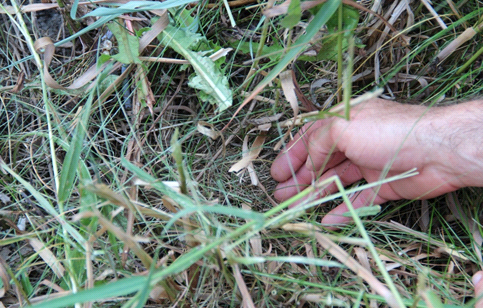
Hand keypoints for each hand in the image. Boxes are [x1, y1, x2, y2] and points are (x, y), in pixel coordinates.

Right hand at [271, 99, 482, 226]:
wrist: (437, 150)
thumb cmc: (387, 131)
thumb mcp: (342, 127)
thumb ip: (317, 143)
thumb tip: (307, 164)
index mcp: (344, 122)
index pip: (310, 138)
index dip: (292, 155)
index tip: (275, 173)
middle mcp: (355, 142)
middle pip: (320, 162)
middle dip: (299, 178)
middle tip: (280, 195)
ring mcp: (368, 164)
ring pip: (335, 182)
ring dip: (315, 195)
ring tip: (295, 208)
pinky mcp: (382, 185)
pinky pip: (357, 199)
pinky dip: (342, 209)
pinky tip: (326, 220)